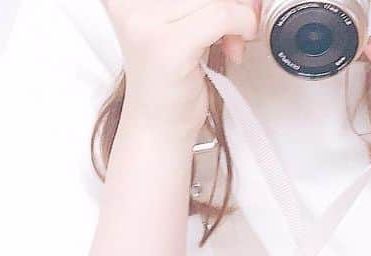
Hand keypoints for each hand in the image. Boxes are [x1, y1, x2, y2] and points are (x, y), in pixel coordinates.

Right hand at [107, 0, 259, 141]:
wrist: (157, 129)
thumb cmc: (169, 83)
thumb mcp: (182, 25)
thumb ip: (203, 4)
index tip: (229, 8)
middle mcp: (130, 2)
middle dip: (231, 3)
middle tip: (234, 29)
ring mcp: (145, 21)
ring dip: (236, 18)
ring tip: (229, 45)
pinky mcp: (167, 44)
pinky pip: (221, 15)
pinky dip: (240, 26)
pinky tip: (235, 46)